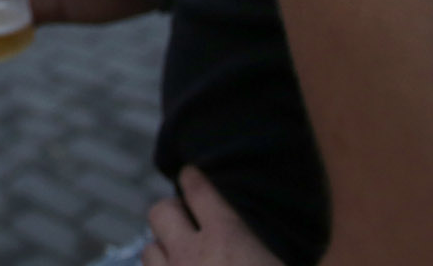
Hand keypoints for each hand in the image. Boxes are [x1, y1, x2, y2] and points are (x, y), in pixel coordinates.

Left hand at [145, 168, 282, 265]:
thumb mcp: (282, 260)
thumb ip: (267, 239)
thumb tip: (273, 228)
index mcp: (229, 238)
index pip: (198, 188)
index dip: (193, 178)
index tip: (191, 174)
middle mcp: (192, 254)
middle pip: (161, 211)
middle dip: (173, 213)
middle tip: (189, 224)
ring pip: (149, 249)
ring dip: (165, 250)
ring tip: (184, 258)